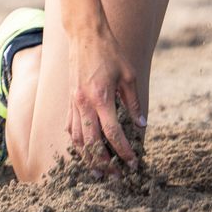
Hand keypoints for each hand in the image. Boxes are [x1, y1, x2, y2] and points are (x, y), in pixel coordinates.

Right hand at [65, 21, 142, 176]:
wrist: (85, 35)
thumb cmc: (110, 52)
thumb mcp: (128, 74)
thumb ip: (134, 101)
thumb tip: (141, 124)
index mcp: (101, 97)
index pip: (112, 133)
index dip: (123, 151)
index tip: (133, 162)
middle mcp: (84, 103)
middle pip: (92, 143)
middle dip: (105, 163)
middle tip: (116, 176)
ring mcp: (74, 103)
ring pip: (77, 139)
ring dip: (88, 157)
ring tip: (98, 171)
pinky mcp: (69, 100)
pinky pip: (70, 128)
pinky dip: (77, 142)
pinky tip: (84, 150)